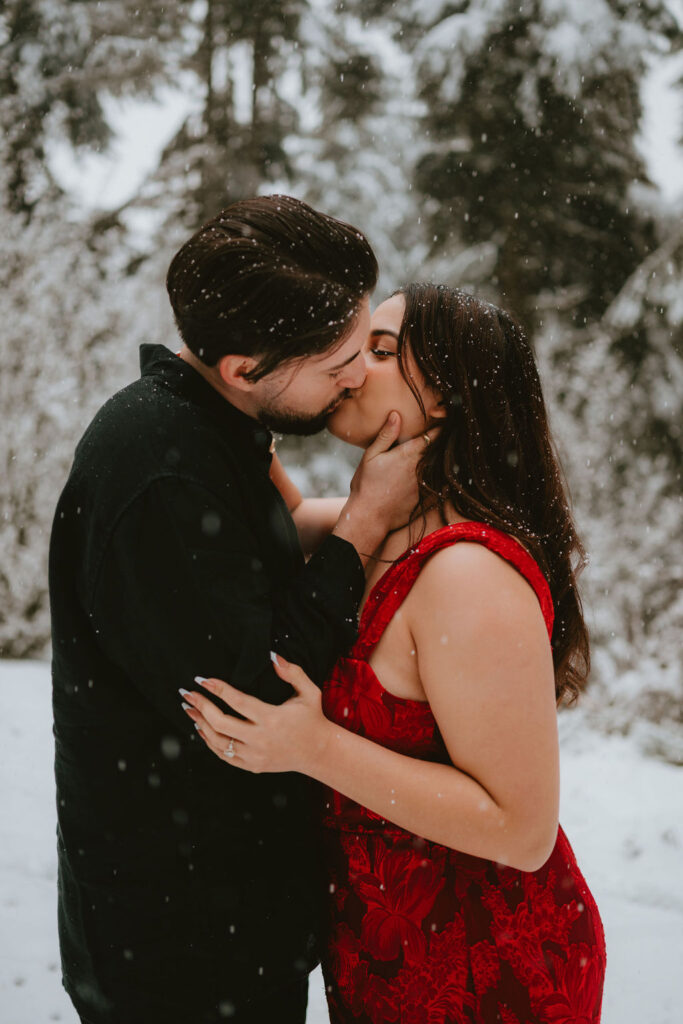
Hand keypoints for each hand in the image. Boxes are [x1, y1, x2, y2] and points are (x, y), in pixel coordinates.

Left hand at [180, 654, 329, 773]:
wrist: (318, 752)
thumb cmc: (312, 719)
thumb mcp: (309, 692)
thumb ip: (292, 672)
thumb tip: (272, 656)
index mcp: (272, 719)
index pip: (238, 702)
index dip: (218, 689)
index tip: (203, 680)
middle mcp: (261, 739)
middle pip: (221, 724)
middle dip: (201, 707)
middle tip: (187, 694)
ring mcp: (255, 755)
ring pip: (219, 742)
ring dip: (201, 724)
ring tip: (191, 710)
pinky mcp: (252, 765)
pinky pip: (224, 756)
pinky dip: (210, 742)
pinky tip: (202, 729)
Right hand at [336, 413, 439, 544]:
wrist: (370, 517)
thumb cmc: (366, 485)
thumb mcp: (371, 456)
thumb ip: (386, 435)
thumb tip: (397, 414)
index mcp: (408, 454)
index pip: (432, 436)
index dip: (440, 427)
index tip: (443, 420)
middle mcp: (421, 467)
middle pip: (440, 450)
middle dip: (444, 441)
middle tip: (450, 433)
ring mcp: (426, 483)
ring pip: (441, 466)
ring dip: (443, 458)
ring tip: (447, 451)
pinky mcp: (427, 497)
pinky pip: (439, 482)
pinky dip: (441, 476)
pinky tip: (441, 473)